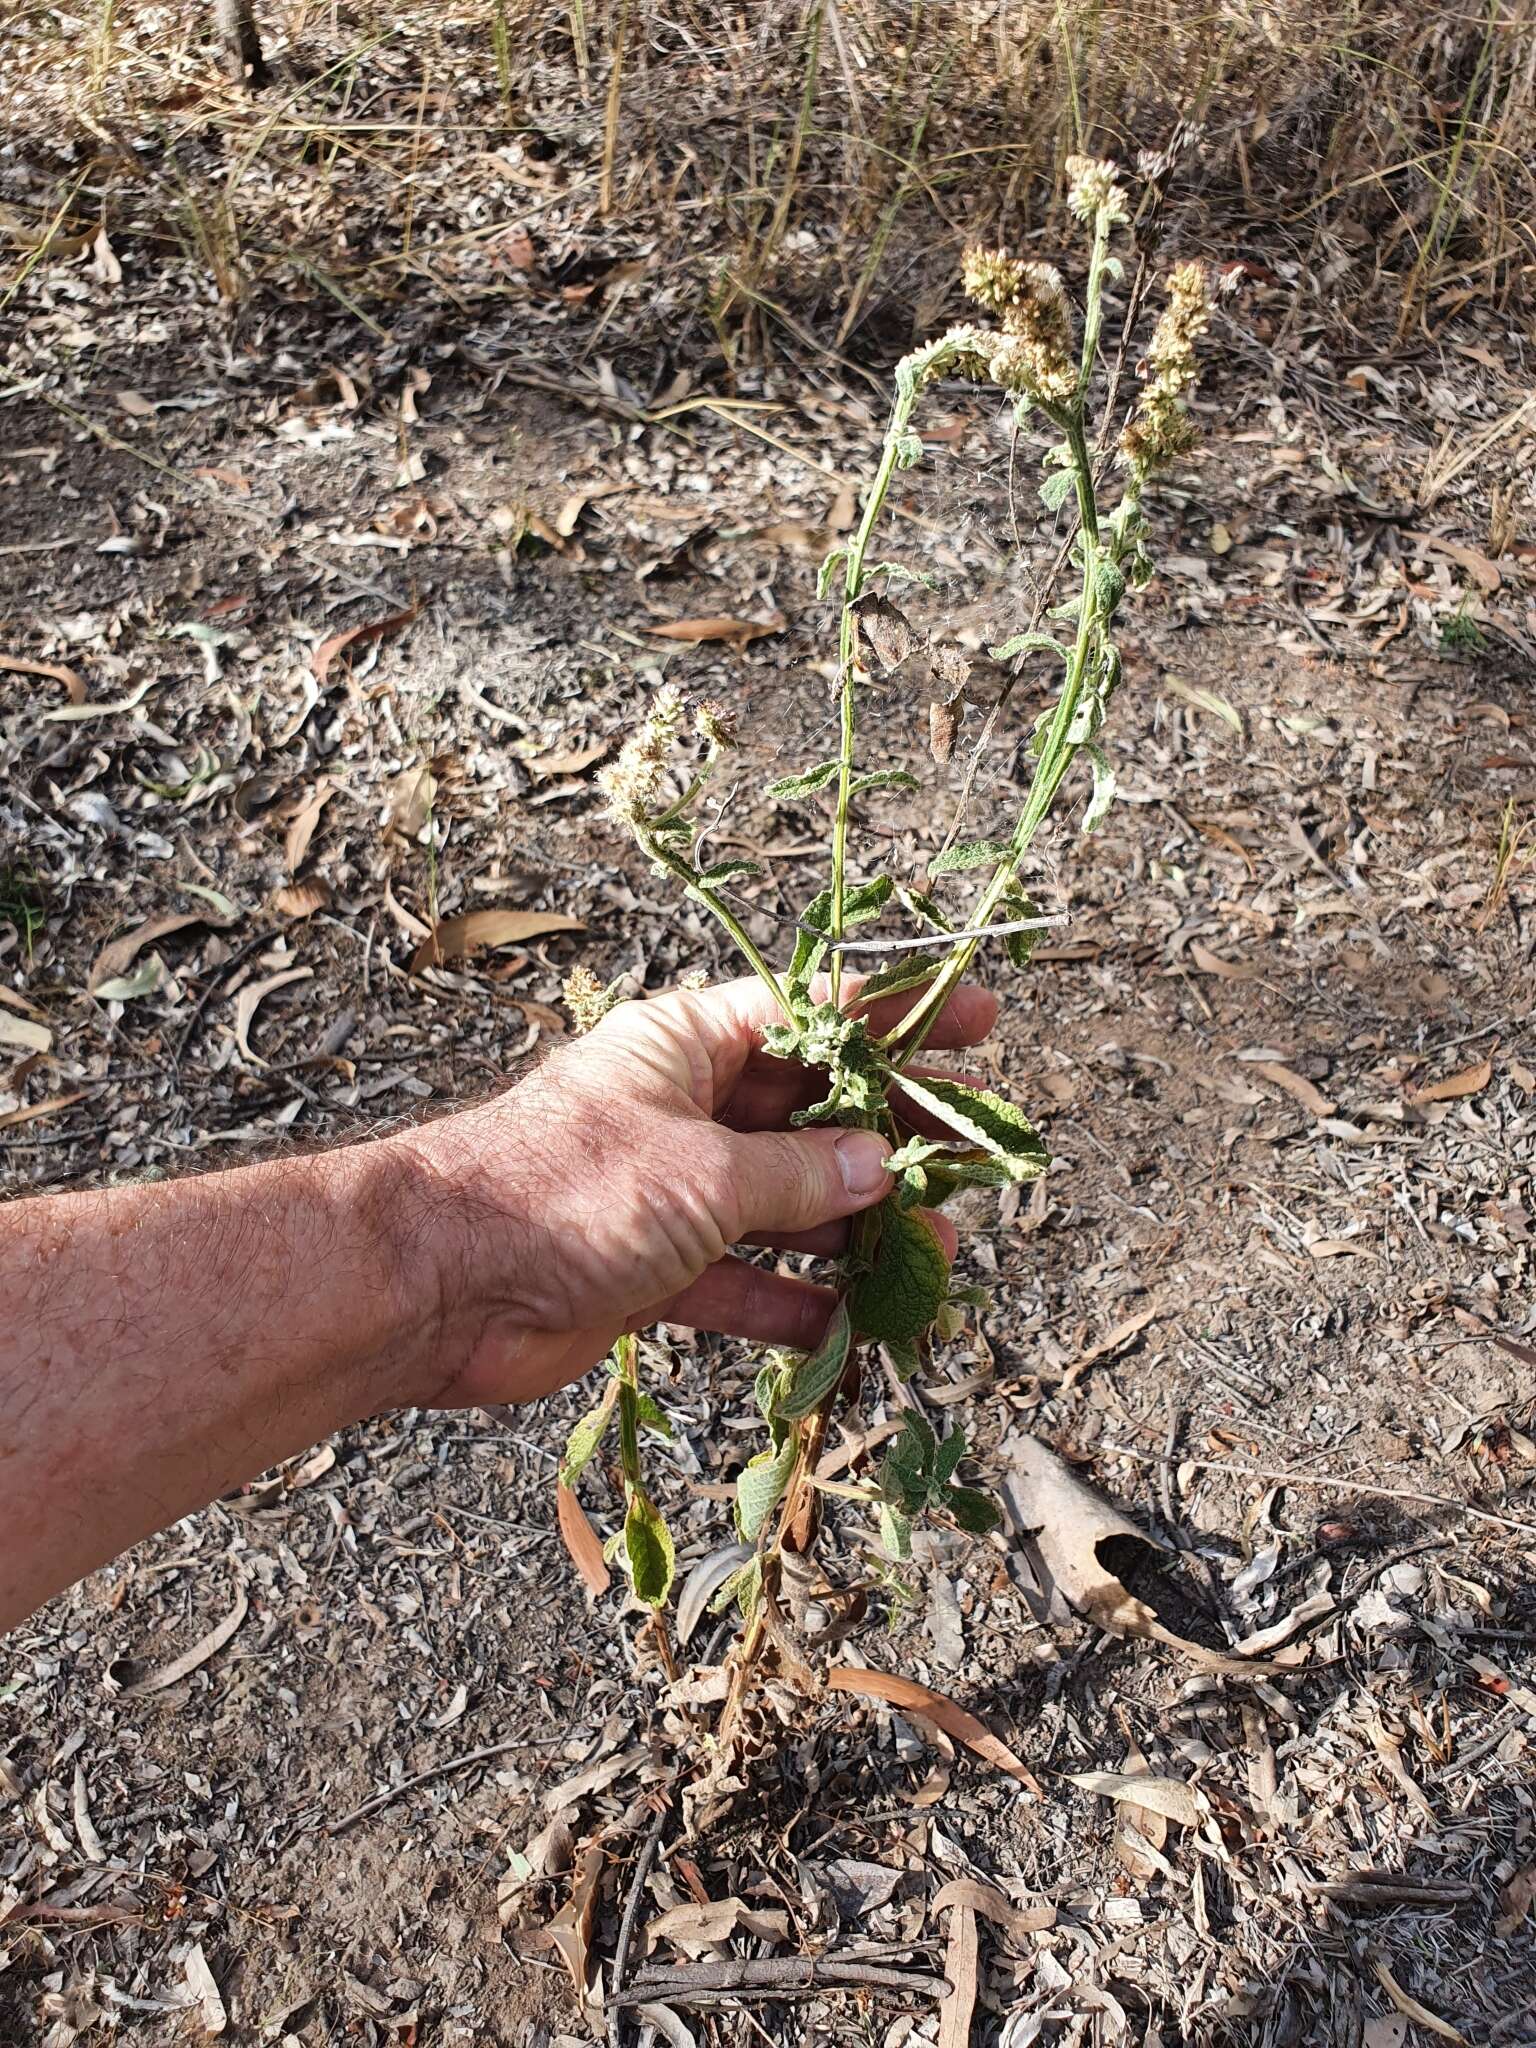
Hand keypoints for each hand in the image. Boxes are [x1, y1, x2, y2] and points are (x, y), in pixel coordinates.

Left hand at [401, 975, 997, 1406]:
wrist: (440, 1287)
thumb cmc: (563, 1191)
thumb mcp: (705, 1172)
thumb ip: (802, 1176)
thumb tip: (880, 1168)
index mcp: (687, 1045)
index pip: (812, 1016)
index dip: (897, 1017)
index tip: (979, 1020)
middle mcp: (682, 1109)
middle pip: (811, 1114)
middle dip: (890, 1138)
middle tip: (973, 1157)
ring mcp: (668, 1192)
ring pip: (786, 1205)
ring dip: (856, 1232)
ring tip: (936, 1253)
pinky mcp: (651, 1270)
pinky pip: (743, 1281)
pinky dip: (794, 1304)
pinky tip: (855, 1326)